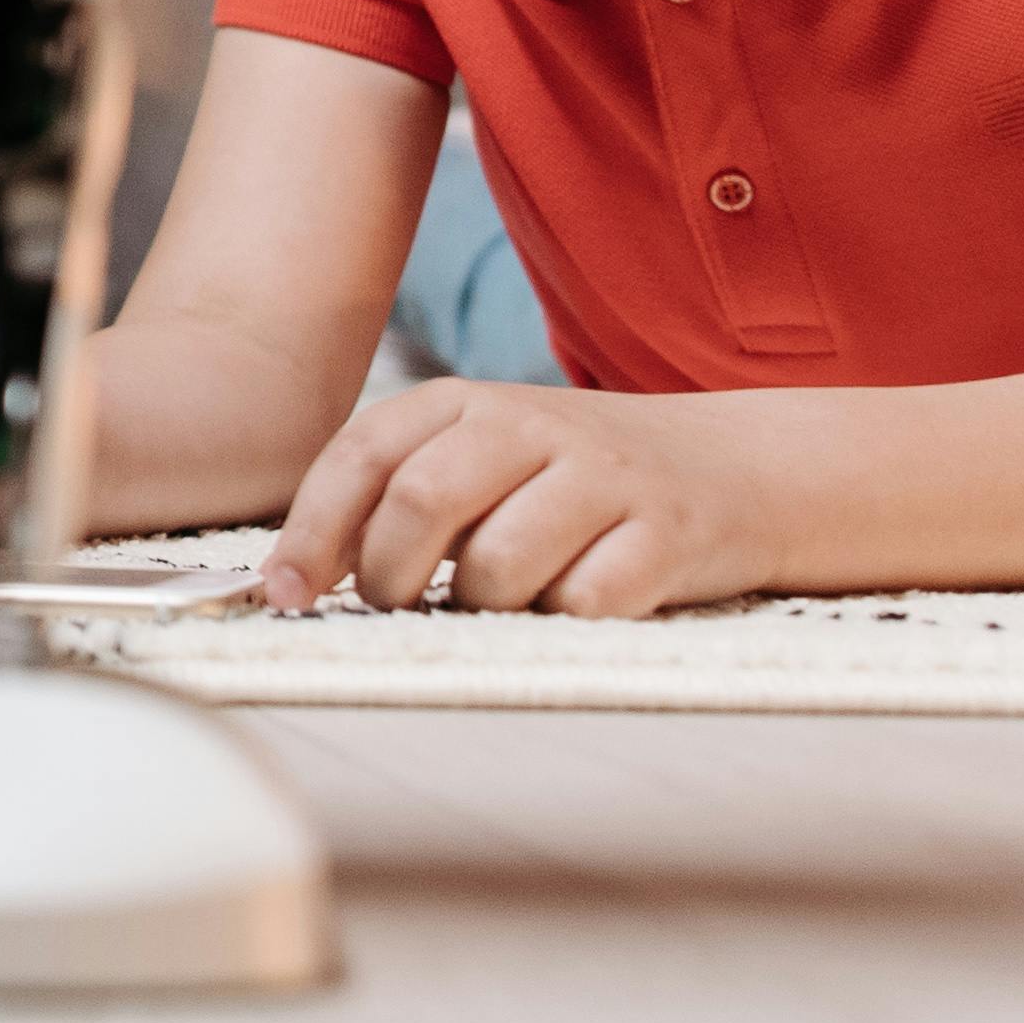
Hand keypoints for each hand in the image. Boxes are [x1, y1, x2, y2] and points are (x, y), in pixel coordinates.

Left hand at [254, 380, 755, 620]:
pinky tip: (579, 599)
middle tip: (398, 606)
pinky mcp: (666, 535)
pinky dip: (561, 622)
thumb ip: (397, 495)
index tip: (285, 593)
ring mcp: (606, 476)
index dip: (312, 530)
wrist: (738, 468)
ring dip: (483, 605)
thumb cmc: (576, 481)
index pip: (362, 454)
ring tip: (507, 596)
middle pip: (421, 502)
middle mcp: (535, 424)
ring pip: (498, 566)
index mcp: (471, 401)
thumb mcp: (485, 458)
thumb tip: (295, 574)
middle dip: (388, 577)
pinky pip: (581, 604)